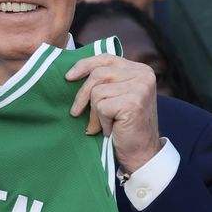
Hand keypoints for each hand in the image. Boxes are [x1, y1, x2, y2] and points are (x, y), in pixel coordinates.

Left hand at [65, 55, 160, 173]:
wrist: (141, 152)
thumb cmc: (125, 126)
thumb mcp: (117, 96)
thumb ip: (105, 81)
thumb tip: (72, 74)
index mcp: (140, 69)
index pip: (106, 58)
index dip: (85, 65)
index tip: (68, 77)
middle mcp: (143, 75)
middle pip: (98, 74)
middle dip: (82, 95)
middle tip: (77, 112)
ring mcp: (140, 87)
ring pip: (97, 91)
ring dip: (95, 113)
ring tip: (103, 124)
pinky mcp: (133, 102)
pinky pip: (101, 107)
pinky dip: (101, 121)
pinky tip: (111, 129)